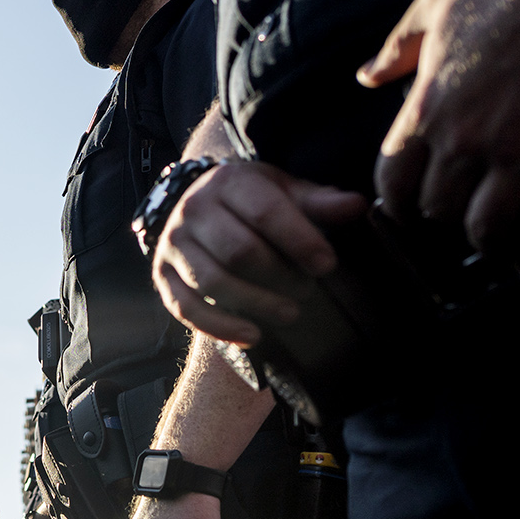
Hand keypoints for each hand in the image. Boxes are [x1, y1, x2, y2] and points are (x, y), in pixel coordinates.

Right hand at [151, 161, 365, 344]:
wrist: (195, 204)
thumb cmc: (248, 201)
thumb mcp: (282, 191)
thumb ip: (318, 202)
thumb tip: (357, 207)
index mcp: (227, 182)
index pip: (265, 212)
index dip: (300, 241)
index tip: (327, 265)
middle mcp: (193, 211)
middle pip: (239, 252)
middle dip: (280, 276)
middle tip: (308, 290)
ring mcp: (173, 245)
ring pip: (213, 282)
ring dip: (256, 303)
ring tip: (290, 313)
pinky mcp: (162, 275)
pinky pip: (186, 308)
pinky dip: (219, 326)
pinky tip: (252, 336)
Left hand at [361, 0, 519, 284]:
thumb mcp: (436, 3)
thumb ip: (398, 50)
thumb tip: (368, 74)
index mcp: (429, 107)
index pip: (393, 178)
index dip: (397, 198)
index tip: (405, 203)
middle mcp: (466, 138)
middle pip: (436, 209)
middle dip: (442, 214)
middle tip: (454, 214)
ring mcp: (517, 152)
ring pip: (486, 225)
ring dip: (487, 234)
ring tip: (492, 238)